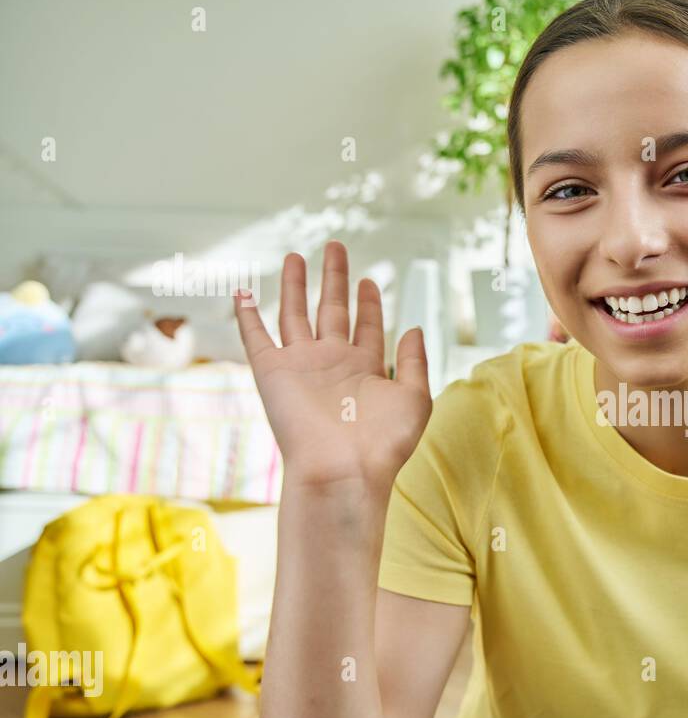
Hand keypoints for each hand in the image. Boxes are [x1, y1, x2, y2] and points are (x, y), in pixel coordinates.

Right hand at [233, 240, 431, 488]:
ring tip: (296, 256)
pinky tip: (243, 291)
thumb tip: (414, 327)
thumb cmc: (382, 442)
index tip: (370, 281)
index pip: (366, 326)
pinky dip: (247, 314)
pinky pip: (256, 337)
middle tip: (335, 247)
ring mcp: (301, 366)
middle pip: (332, 310)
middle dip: (335, 279)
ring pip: (295, 314)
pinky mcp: (272, 372)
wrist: (342, 469)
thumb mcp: (414, 397)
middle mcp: (332, 363)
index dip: (369, 303)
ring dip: (296, 285)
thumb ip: (414, 361)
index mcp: (365, 369)